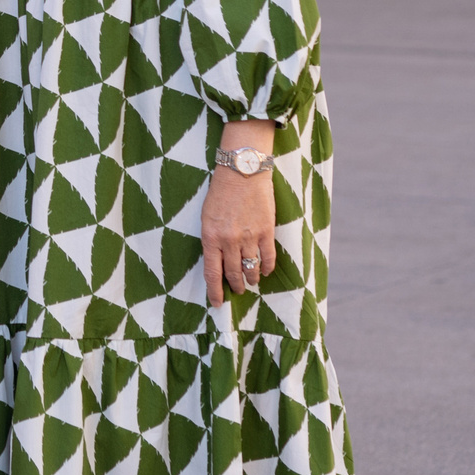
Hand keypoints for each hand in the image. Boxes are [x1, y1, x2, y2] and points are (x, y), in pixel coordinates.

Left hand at [199, 164, 278, 305]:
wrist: (242, 171)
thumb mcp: (207, 216)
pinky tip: (265, 271)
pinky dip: (266, 267)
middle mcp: (228, 240)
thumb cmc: (221, 191)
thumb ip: (212, 239)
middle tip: (238, 291)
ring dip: (251, 278)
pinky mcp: (265, 231)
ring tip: (251, 282)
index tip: (217, 303)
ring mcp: (248, 236)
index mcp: (210, 236)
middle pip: (233, 274)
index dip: (215, 292)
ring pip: (251, 269)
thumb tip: (217, 260)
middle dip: (235, 286)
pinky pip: (267, 257)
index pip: (212, 273)